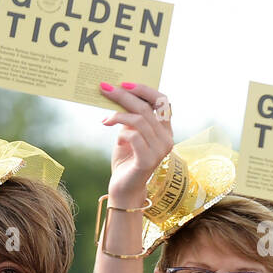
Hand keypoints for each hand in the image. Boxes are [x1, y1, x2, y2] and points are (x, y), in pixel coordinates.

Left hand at [99, 82, 173, 207]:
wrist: (123, 189)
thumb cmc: (125, 161)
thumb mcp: (127, 135)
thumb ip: (129, 119)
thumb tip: (118, 96)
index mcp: (165, 130)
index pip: (163, 101)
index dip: (145, 90)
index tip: (125, 83)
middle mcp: (167, 138)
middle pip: (147, 108)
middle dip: (124, 96)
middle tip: (105, 88)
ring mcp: (159, 150)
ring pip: (140, 120)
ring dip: (118, 114)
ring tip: (105, 119)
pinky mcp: (148, 160)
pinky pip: (134, 137)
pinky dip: (121, 134)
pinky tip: (116, 139)